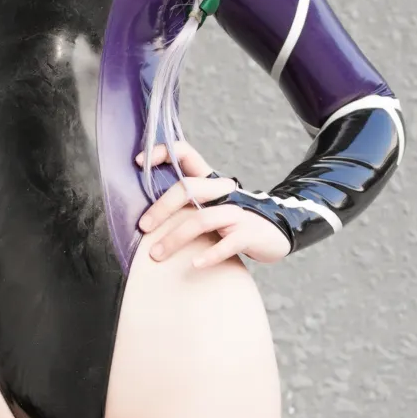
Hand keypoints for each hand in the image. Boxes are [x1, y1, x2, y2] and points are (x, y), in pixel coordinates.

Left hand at [135, 140, 291, 266]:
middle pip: (188, 187)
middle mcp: (224, 192)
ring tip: (157, 255)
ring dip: (175, 238)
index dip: (164, 153)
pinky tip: (195, 264)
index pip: (186, 154)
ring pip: (202, 219)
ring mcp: (238, 213)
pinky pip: (228, 244)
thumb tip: (145, 215)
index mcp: (211, 181)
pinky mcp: (250, 234)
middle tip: (143, 227)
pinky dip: (209, 255)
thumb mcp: (212, 205)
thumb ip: (186, 204)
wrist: (277, 233)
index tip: (139, 163)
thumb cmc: (234, 221)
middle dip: (161, 207)